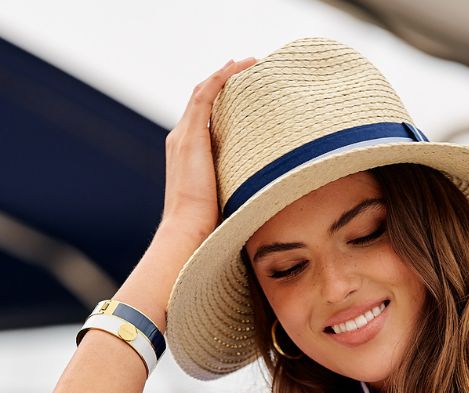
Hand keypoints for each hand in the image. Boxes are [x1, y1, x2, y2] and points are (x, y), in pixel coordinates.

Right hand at [161, 57, 257, 240]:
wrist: (188, 231)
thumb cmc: (208, 227)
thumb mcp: (225, 202)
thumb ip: (237, 189)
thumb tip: (264, 197)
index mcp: (187, 154)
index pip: (202, 118)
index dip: (221, 101)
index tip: (243, 91)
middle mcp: (181, 140)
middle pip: (201, 100)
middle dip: (224, 82)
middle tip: (248, 68)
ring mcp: (183, 136)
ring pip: (204, 92)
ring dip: (226, 74)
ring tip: (249, 62)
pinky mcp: (190, 136)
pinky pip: (206, 94)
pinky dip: (222, 77)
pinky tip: (239, 66)